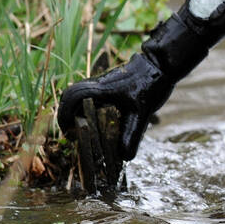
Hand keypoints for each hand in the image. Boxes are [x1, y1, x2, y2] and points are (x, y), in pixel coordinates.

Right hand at [57, 52, 173, 193]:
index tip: (68, 132)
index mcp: (99, 90)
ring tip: (81, 128)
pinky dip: (86, 105)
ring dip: (76, 109)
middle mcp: (96, 84)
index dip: (64, 116)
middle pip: (70, 96)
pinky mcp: (108, 83)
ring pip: (79, 93)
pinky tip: (97, 119)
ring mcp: (101, 82)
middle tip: (71, 132)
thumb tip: (124, 158)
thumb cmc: (149, 86)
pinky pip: (90, 93)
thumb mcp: (141, 115)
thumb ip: (131, 136)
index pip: (71, 98)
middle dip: (67, 114)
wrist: (160, 65)